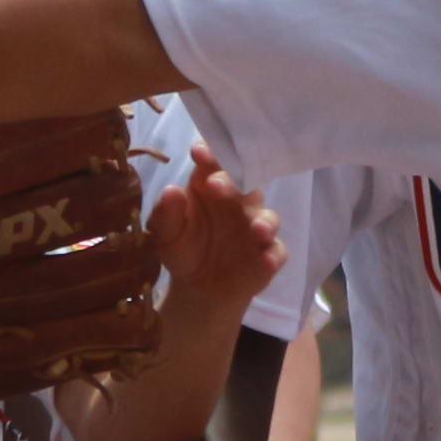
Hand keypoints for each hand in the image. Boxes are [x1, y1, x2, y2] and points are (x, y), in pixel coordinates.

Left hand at [146, 155, 285, 314]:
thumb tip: (172, 191)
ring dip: (264, 221)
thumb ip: (165, 212)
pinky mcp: (267, 254)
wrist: (197, 288)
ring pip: (268, 217)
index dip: (210, 154)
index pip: (213, 163)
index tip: (198, 152)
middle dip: (234, 182)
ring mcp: (256, 227)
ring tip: (257, 229)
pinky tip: (266, 261)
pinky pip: (276, 252)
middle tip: (216, 184)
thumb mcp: (164, 232)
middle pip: (244, 184)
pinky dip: (273, 255)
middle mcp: (237, 201)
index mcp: (209, 185)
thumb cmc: (182, 248)